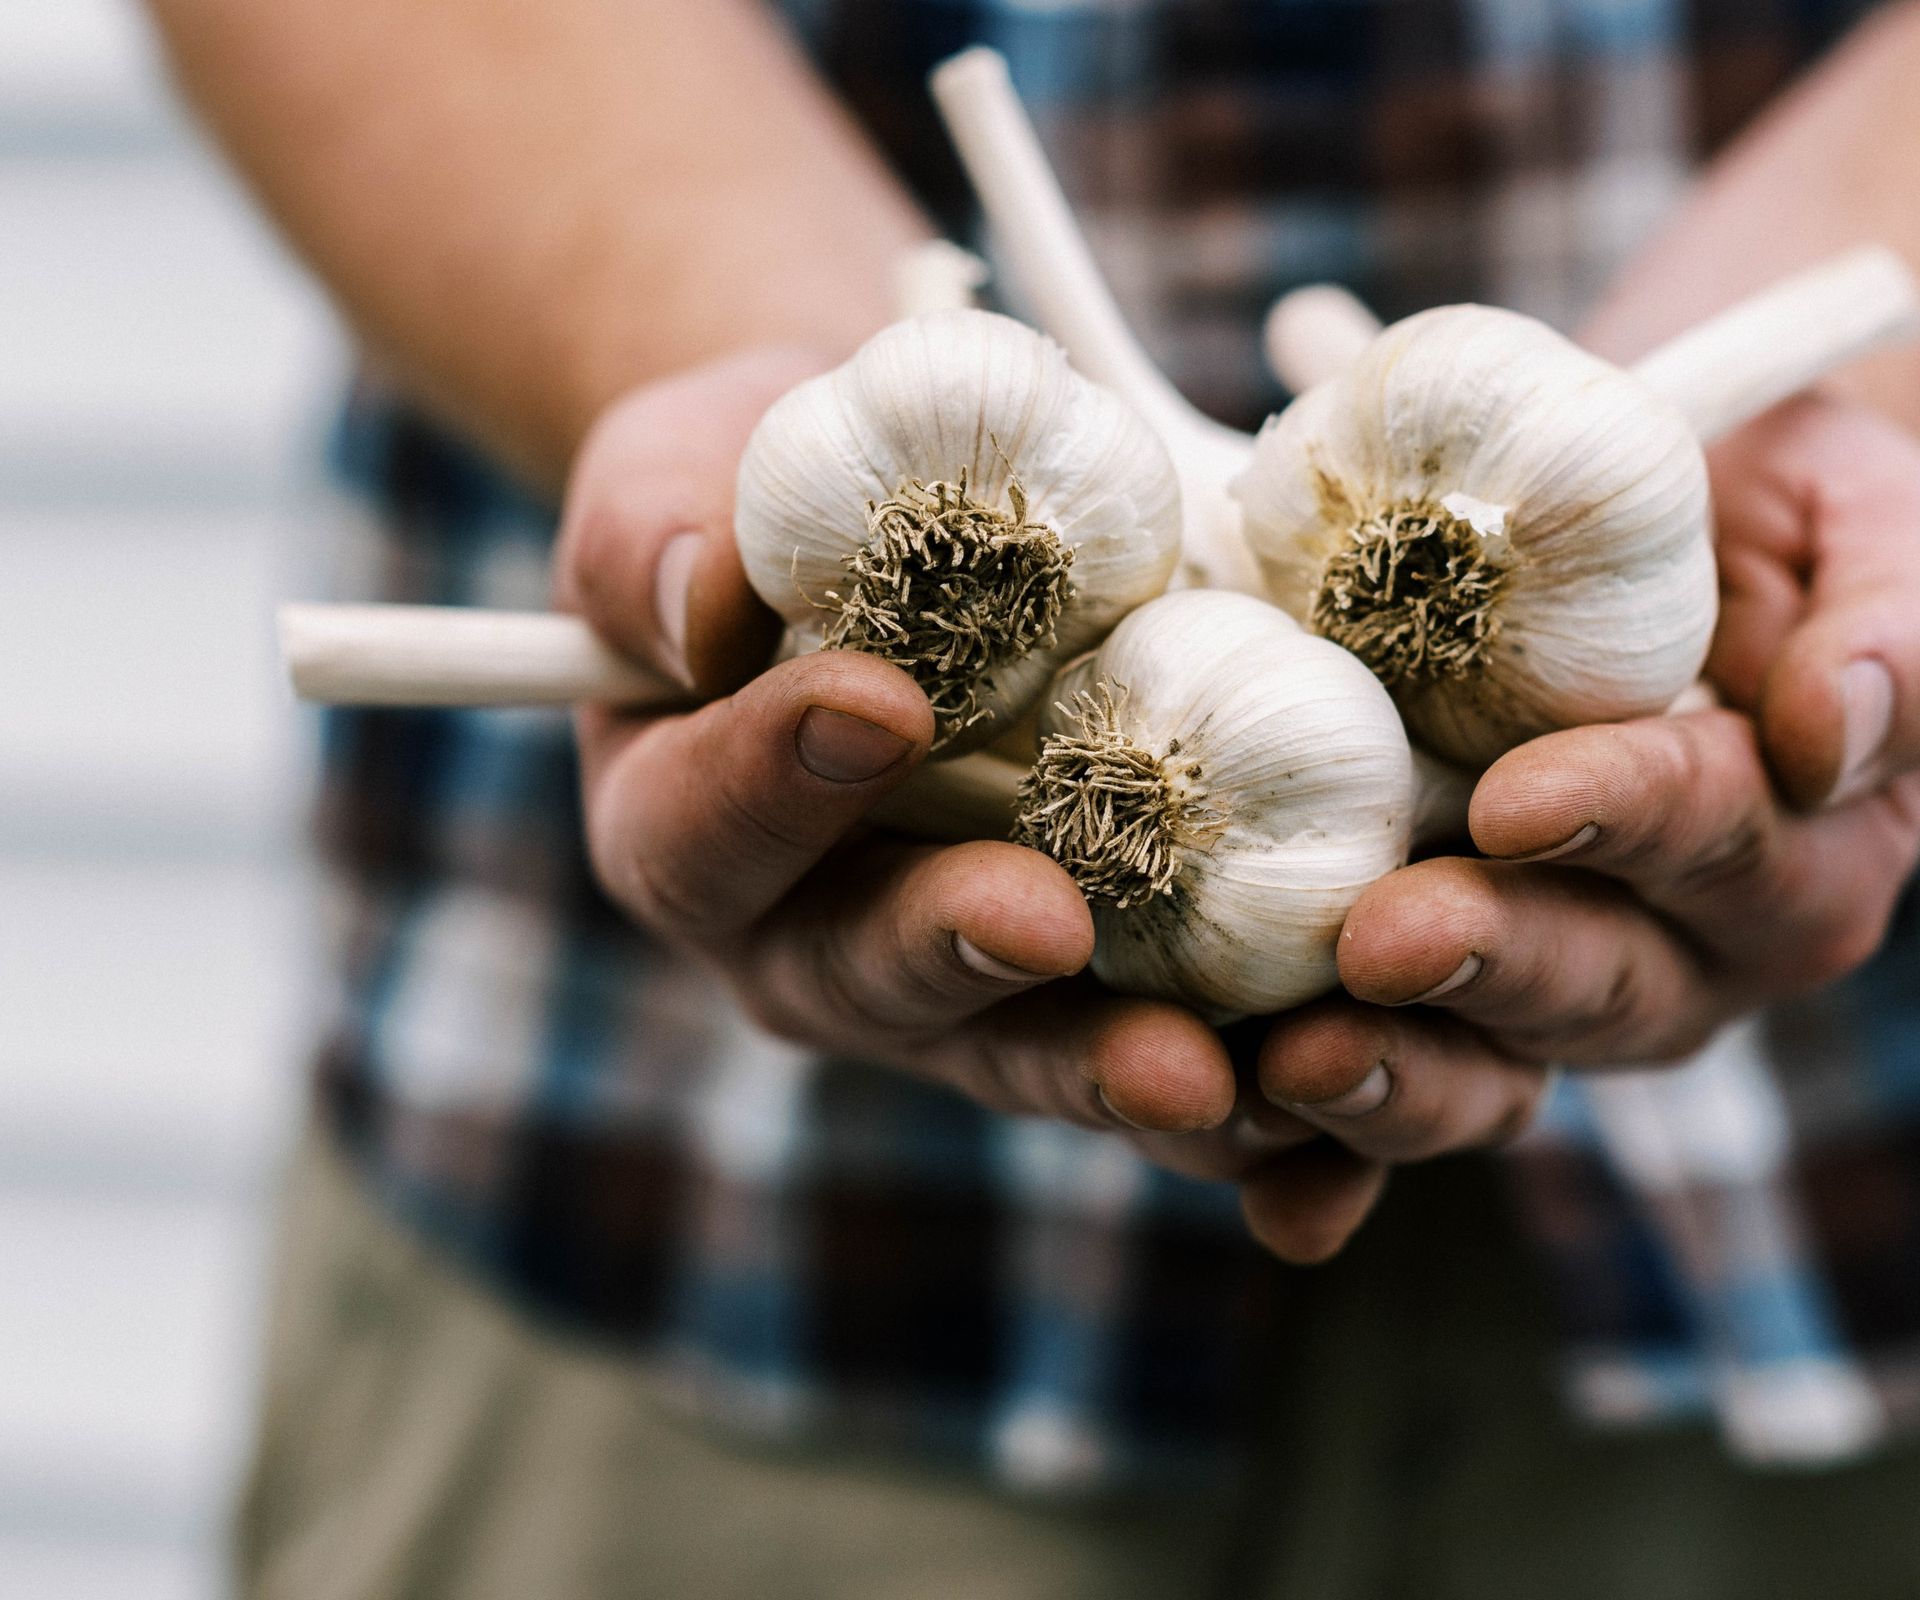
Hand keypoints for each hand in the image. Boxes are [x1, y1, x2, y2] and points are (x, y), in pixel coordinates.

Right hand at [557, 349, 1239, 1151]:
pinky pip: (1167, 1052)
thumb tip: (697, 607)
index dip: (773, 781)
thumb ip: (657, 537)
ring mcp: (963, 979)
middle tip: (1044, 926)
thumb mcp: (673, 479)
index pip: (705, 829)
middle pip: (872, 980)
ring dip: (1118, 1068)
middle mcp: (817, 937)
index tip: (876, 702)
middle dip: (960, 957)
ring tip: (1212, 1076)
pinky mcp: (1097, 983)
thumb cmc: (767, 498)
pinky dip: (1247, 1096)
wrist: (900, 531)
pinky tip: (1326, 1103)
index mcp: (691, 830)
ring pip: (1031, 1049)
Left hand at [1242, 392, 1919, 1263]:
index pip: (1714, 830)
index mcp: (1798, 834)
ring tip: (1296, 1066)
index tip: (1517, 802)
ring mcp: (1562, 994)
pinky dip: (1335, 1170)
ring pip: (1500, 1064)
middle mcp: (1688, 945)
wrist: (1610, 524)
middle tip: (1380, 942)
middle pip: (1599, 976)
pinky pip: (1402, 1104)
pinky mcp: (1447, 1018)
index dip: (1626, 818)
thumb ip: (1886, 614)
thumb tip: (1834, 734)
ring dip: (1400, 1078)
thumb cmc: (1742, 502)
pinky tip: (1273, 1206)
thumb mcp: (1847, 512)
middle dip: (1491, 962)